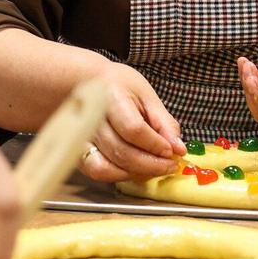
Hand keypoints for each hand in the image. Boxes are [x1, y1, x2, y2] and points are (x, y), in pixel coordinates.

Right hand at [77, 62, 183, 183]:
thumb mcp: (147, 96)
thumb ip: (164, 123)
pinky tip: (134, 170)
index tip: (171, 152)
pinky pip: (98, 172)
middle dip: (151, 164)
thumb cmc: (119, 87)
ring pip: (110, 166)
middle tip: (169, 165)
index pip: (134, 130)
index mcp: (111, 98)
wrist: (88, 83)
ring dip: (138, 172)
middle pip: (123, 152)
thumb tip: (179, 149)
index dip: (155, 145)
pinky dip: (119, 175)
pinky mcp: (79, 151)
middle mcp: (92, 119)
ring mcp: (82, 137)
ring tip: (155, 167)